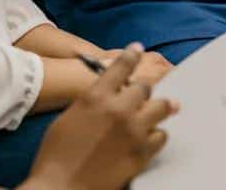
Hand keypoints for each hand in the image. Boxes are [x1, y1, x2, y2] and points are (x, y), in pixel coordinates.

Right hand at [24, 44, 178, 189]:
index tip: (137, 50)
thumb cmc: (56, 154)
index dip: (132, 56)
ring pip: (160, 108)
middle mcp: (119, 109)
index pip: (122, 66)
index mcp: (97, 96)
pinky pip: (160, 137)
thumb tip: (105, 99)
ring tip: (169, 105)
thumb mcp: (70, 115)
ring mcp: (133, 131)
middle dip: (145, 88)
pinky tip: (155, 134)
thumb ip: (92, 102)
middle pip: (144, 87)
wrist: (61, 188)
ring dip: (160, 107)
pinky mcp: (141, 154)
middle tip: (147, 90)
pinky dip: (157, 134)